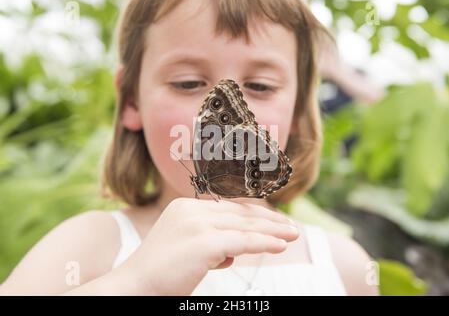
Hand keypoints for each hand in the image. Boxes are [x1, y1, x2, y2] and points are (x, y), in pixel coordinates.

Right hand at [124, 197, 298, 294]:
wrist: (134, 287)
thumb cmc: (160, 273)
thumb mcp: (187, 249)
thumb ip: (210, 243)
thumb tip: (235, 250)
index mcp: (186, 207)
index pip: (229, 209)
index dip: (254, 215)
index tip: (273, 222)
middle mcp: (192, 209)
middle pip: (240, 214)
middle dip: (269, 220)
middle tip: (290, 227)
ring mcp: (197, 224)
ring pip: (245, 226)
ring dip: (273, 231)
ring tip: (293, 235)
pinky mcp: (204, 242)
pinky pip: (243, 241)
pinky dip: (265, 243)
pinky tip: (281, 245)